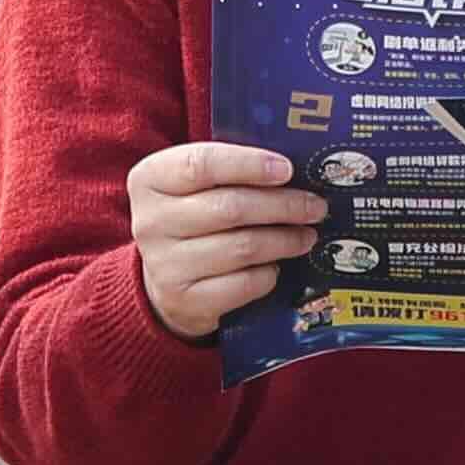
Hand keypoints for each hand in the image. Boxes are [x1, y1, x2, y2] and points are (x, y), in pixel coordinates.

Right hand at [129, 140, 328, 341]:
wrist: (164, 279)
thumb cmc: (192, 218)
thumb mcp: (195, 186)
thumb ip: (231, 170)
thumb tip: (294, 169)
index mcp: (150, 179)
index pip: (201, 164)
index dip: (249, 165)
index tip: (287, 169)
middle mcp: (150, 221)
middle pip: (230, 208)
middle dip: (283, 205)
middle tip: (315, 206)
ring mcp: (165, 264)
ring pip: (243, 247)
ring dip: (285, 240)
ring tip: (307, 235)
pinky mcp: (184, 300)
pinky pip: (243, 284)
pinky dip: (269, 274)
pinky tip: (277, 265)